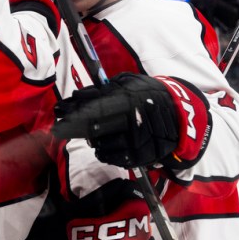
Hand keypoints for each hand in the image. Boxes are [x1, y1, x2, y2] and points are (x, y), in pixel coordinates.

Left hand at [54, 73, 185, 167]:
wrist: (180, 118)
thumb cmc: (151, 96)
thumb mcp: (132, 83)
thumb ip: (108, 88)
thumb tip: (82, 95)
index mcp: (126, 100)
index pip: (92, 106)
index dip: (73, 109)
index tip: (59, 110)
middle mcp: (128, 121)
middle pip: (92, 127)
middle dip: (72, 127)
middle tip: (60, 127)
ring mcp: (132, 141)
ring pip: (99, 143)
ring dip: (91, 139)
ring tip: (92, 133)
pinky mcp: (135, 156)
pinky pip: (109, 156)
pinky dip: (102, 151)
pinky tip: (103, 144)